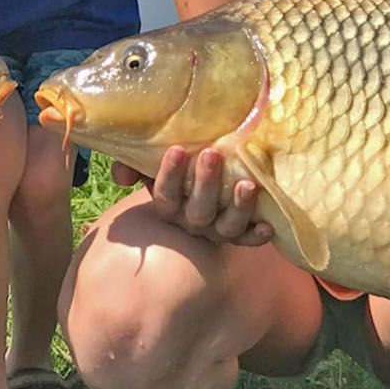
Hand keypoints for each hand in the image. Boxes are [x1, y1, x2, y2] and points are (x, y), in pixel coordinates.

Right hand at [124, 145, 272, 246]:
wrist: (195, 195)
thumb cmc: (175, 173)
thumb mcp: (150, 168)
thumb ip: (132, 165)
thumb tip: (120, 175)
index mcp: (169, 206)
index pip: (165, 194)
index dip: (169, 175)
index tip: (176, 150)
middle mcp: (192, 220)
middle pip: (199, 209)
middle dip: (206, 183)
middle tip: (213, 154)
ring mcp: (217, 228)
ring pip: (227, 225)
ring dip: (238, 207)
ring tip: (247, 184)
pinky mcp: (239, 233)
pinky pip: (248, 239)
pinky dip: (258, 234)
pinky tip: (269, 224)